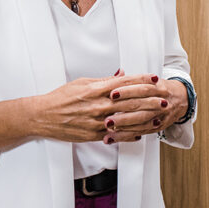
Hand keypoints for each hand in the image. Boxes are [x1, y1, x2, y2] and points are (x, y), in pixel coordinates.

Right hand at [33, 71, 160, 142]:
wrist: (44, 116)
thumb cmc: (61, 97)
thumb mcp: (82, 82)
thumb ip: (104, 80)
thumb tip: (121, 74)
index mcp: (96, 89)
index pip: (125, 82)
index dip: (141, 79)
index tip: (153, 77)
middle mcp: (99, 105)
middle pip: (131, 101)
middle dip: (150, 99)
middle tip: (164, 97)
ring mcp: (98, 121)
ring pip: (127, 119)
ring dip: (145, 117)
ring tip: (159, 115)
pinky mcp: (94, 135)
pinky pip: (117, 135)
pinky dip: (130, 134)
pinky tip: (142, 133)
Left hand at [101, 77, 187, 143]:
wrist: (181, 99)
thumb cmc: (160, 89)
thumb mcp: (150, 80)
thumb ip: (134, 80)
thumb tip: (117, 74)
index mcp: (157, 86)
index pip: (142, 87)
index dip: (127, 90)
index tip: (112, 93)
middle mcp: (160, 100)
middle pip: (141, 104)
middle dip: (123, 109)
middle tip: (107, 113)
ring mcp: (161, 114)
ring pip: (142, 120)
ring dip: (124, 124)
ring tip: (109, 126)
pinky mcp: (158, 127)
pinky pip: (141, 132)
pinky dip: (126, 135)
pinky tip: (114, 136)